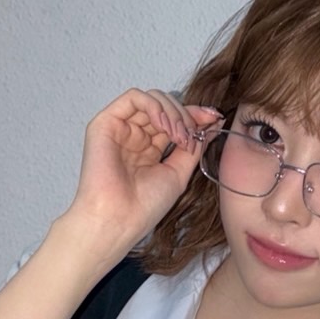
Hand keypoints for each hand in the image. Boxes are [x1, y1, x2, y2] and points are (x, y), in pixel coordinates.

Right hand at [67, 89, 220, 251]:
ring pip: (152, 99)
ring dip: (172, 112)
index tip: (214, 118)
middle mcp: (134, 137)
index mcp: (149, 150)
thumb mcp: (179, 173)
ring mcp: (119, 129)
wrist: (118, 220)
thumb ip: (193, 146)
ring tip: (179, 136)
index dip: (195, 115)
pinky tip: (164, 126)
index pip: (173, 121)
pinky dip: (155, 106)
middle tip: (191, 136)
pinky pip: (133, 98)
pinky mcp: (105, 123)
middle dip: (186, 116)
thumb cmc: (143, 207)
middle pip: (165, 108)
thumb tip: (212, 122)